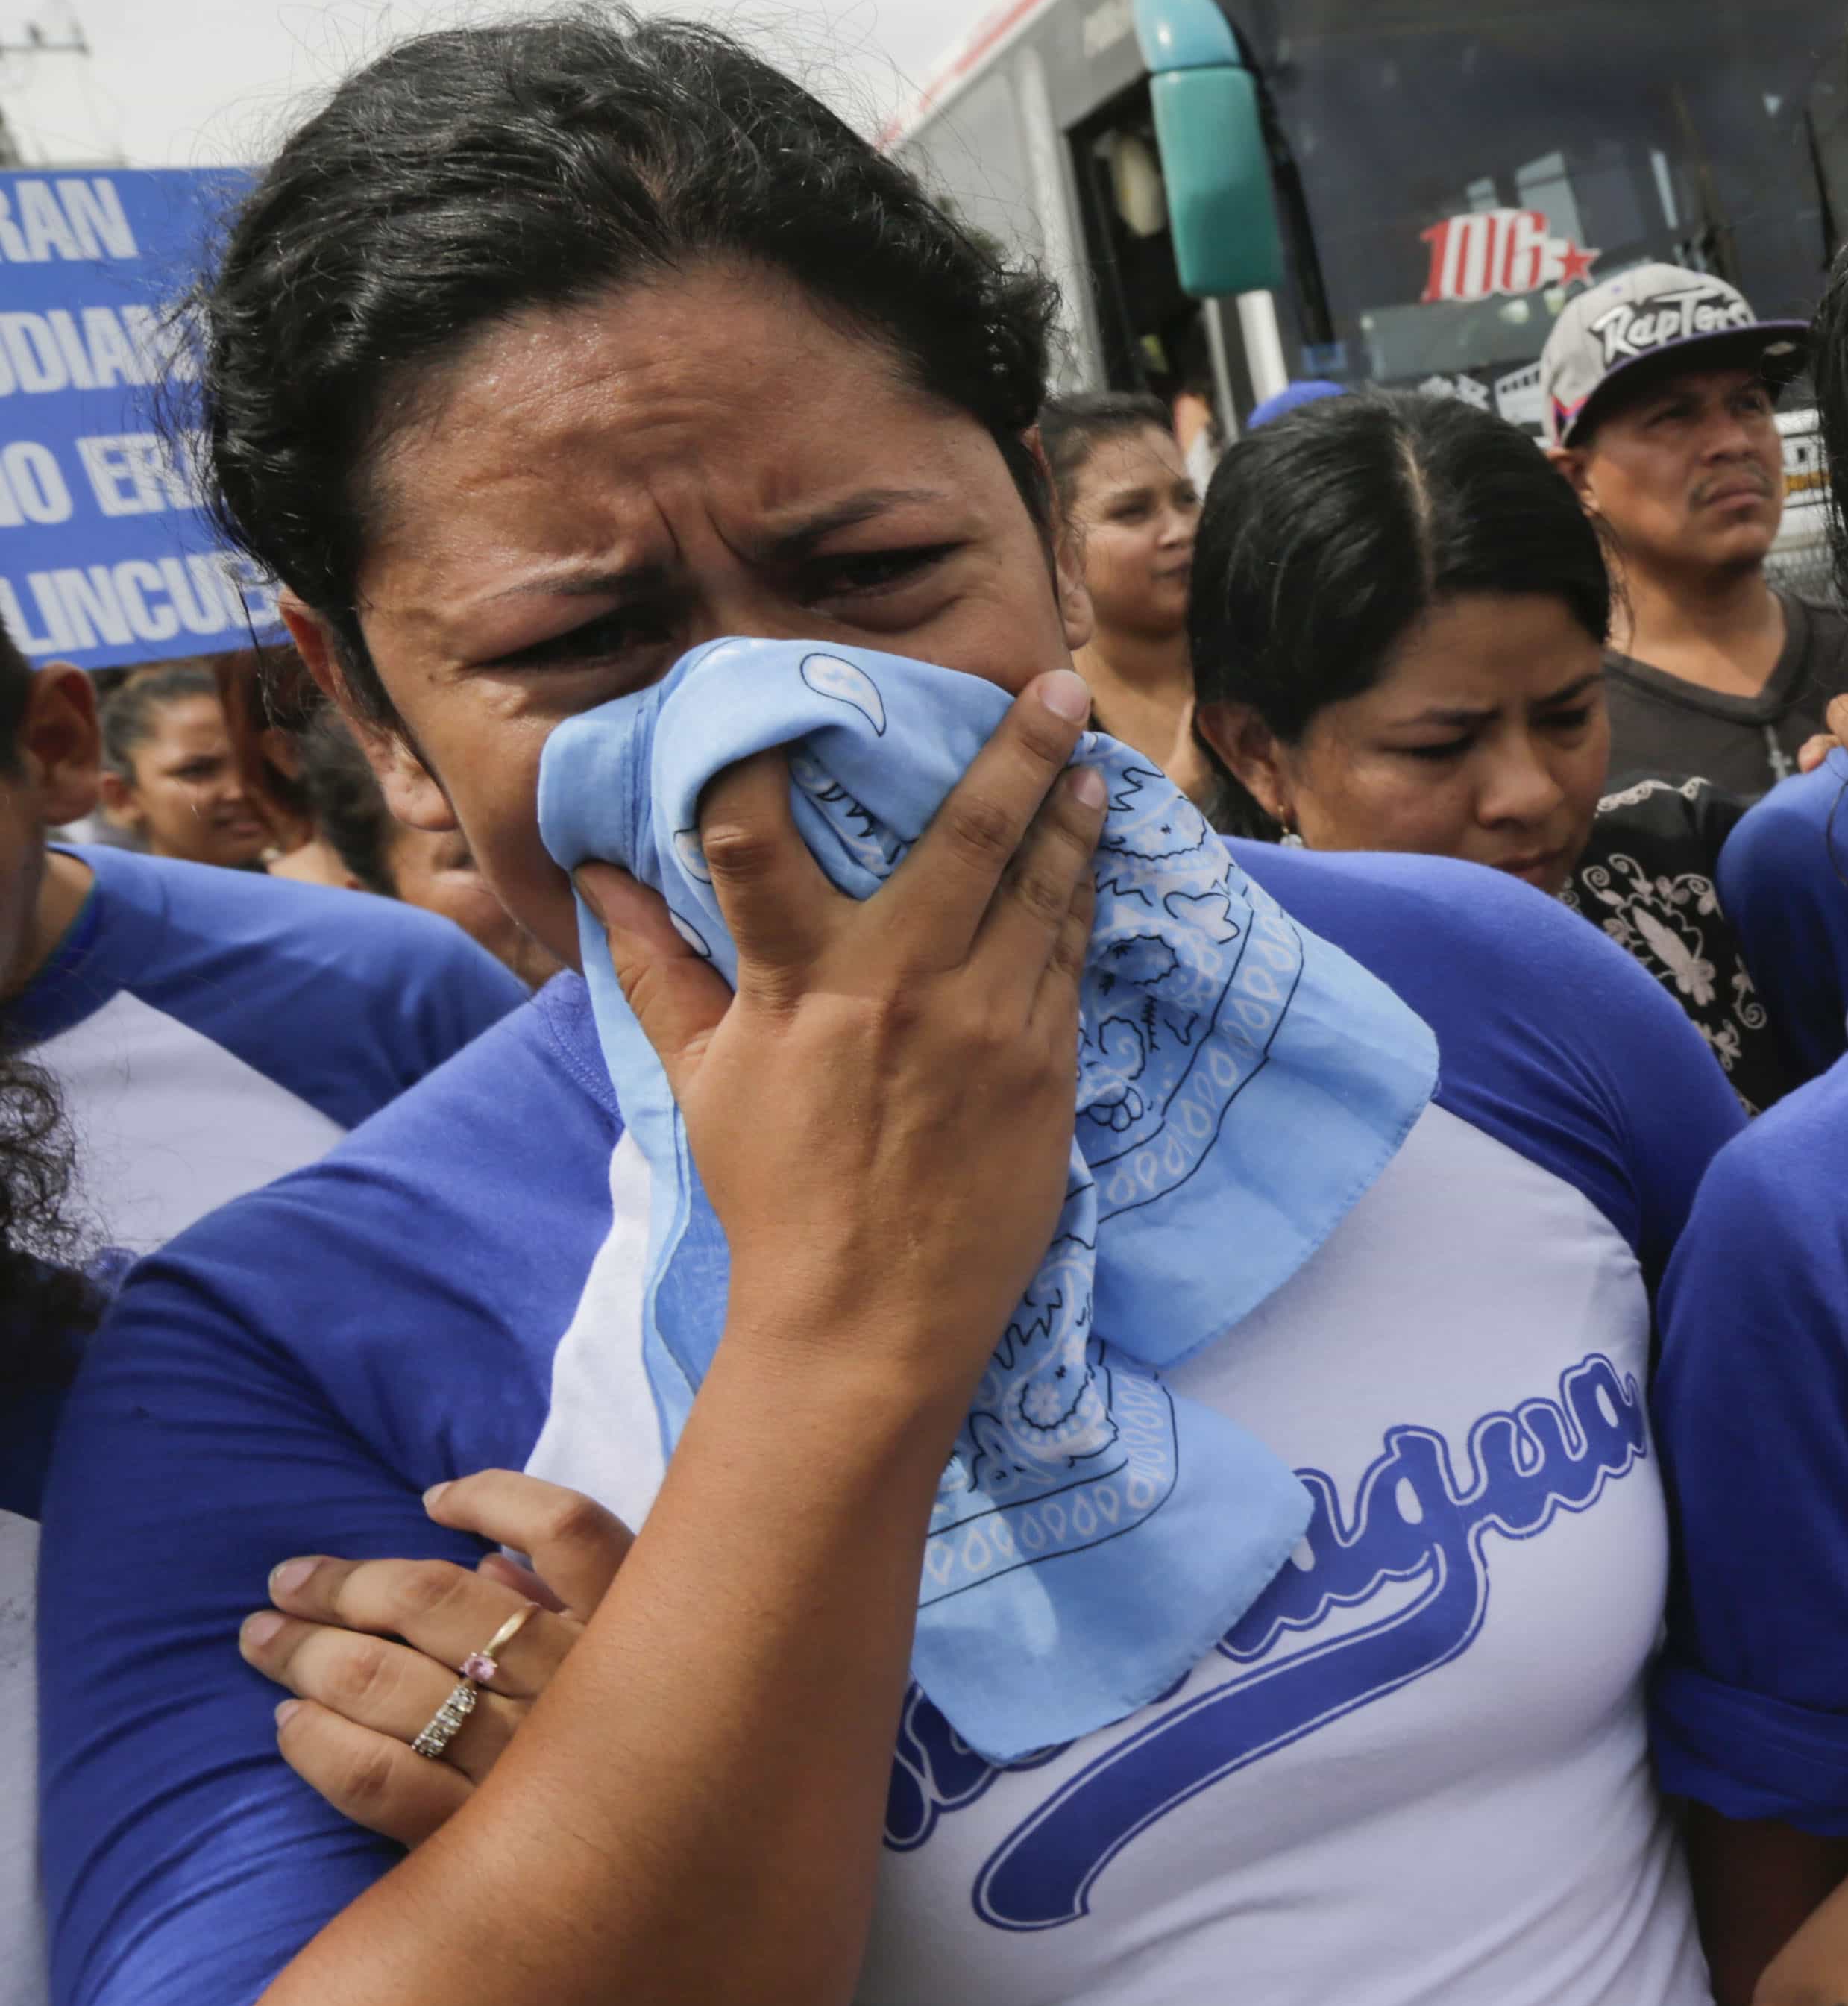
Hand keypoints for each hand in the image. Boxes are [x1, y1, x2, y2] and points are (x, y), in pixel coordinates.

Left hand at [243, 1473, 632, 1845]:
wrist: (672, 1906)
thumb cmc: (653, 1766)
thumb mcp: (648, 1674)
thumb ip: (583, 1619)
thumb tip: (490, 1568)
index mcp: (632, 1635)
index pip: (563, 1528)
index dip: (491, 1499)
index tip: (433, 1502)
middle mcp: (575, 1687)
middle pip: (434, 1603)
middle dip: (342, 1585)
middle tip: (285, 1586)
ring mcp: (521, 1764)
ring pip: (386, 1684)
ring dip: (307, 1654)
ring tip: (265, 1641)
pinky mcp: (474, 1835)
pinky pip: (373, 1777)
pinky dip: (317, 1742)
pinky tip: (291, 1725)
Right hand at [577, 670, 1104, 1388]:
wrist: (873, 1317)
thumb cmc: (781, 1195)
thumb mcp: (703, 1079)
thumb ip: (656, 967)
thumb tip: (597, 876)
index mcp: (800, 985)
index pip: (762, 839)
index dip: (770, 757)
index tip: (812, 694)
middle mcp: (900, 987)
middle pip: (966, 838)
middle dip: (1014, 752)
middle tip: (1054, 688)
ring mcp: (986, 1023)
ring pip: (1040, 890)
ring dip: (1069, 817)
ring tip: (1091, 758)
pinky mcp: (1046, 1065)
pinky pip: (1069, 957)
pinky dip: (1082, 899)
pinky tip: (1092, 858)